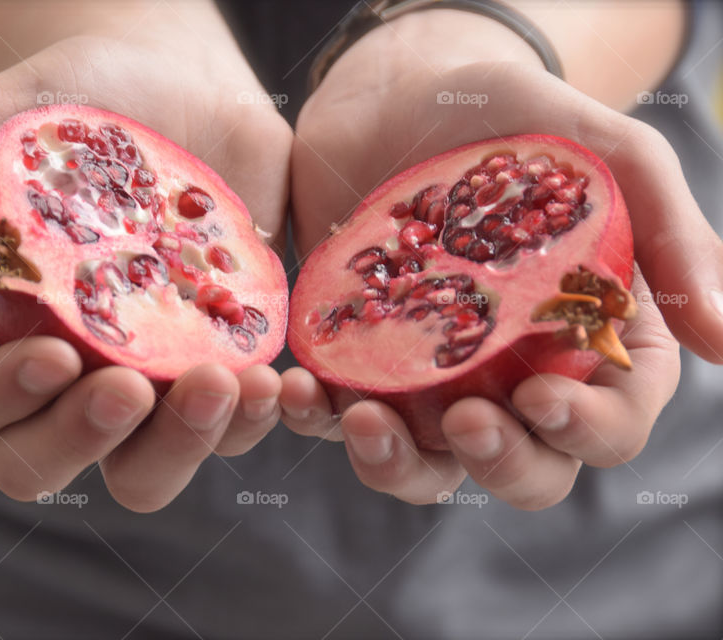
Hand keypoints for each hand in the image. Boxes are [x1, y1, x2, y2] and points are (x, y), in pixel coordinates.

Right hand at [0, 32, 291, 511]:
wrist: (177, 87)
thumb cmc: (74, 100)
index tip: (58, 354)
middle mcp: (53, 373)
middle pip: (40, 464)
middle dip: (83, 438)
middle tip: (133, 385)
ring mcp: (135, 378)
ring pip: (142, 471)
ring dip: (181, 447)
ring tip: (226, 381)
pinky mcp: (206, 369)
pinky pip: (226, 431)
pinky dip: (249, 421)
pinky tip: (270, 379)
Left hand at [284, 17, 709, 508]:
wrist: (404, 93)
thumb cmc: (518, 120)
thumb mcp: (610, 156)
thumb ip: (672, 238)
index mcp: (588, 344)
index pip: (611, 425)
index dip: (588, 431)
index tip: (542, 394)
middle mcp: (512, 376)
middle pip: (523, 468)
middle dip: (498, 462)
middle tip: (465, 418)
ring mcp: (432, 375)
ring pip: (425, 464)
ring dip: (395, 463)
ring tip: (366, 418)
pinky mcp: (359, 359)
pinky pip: (338, 415)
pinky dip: (316, 416)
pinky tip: (298, 386)